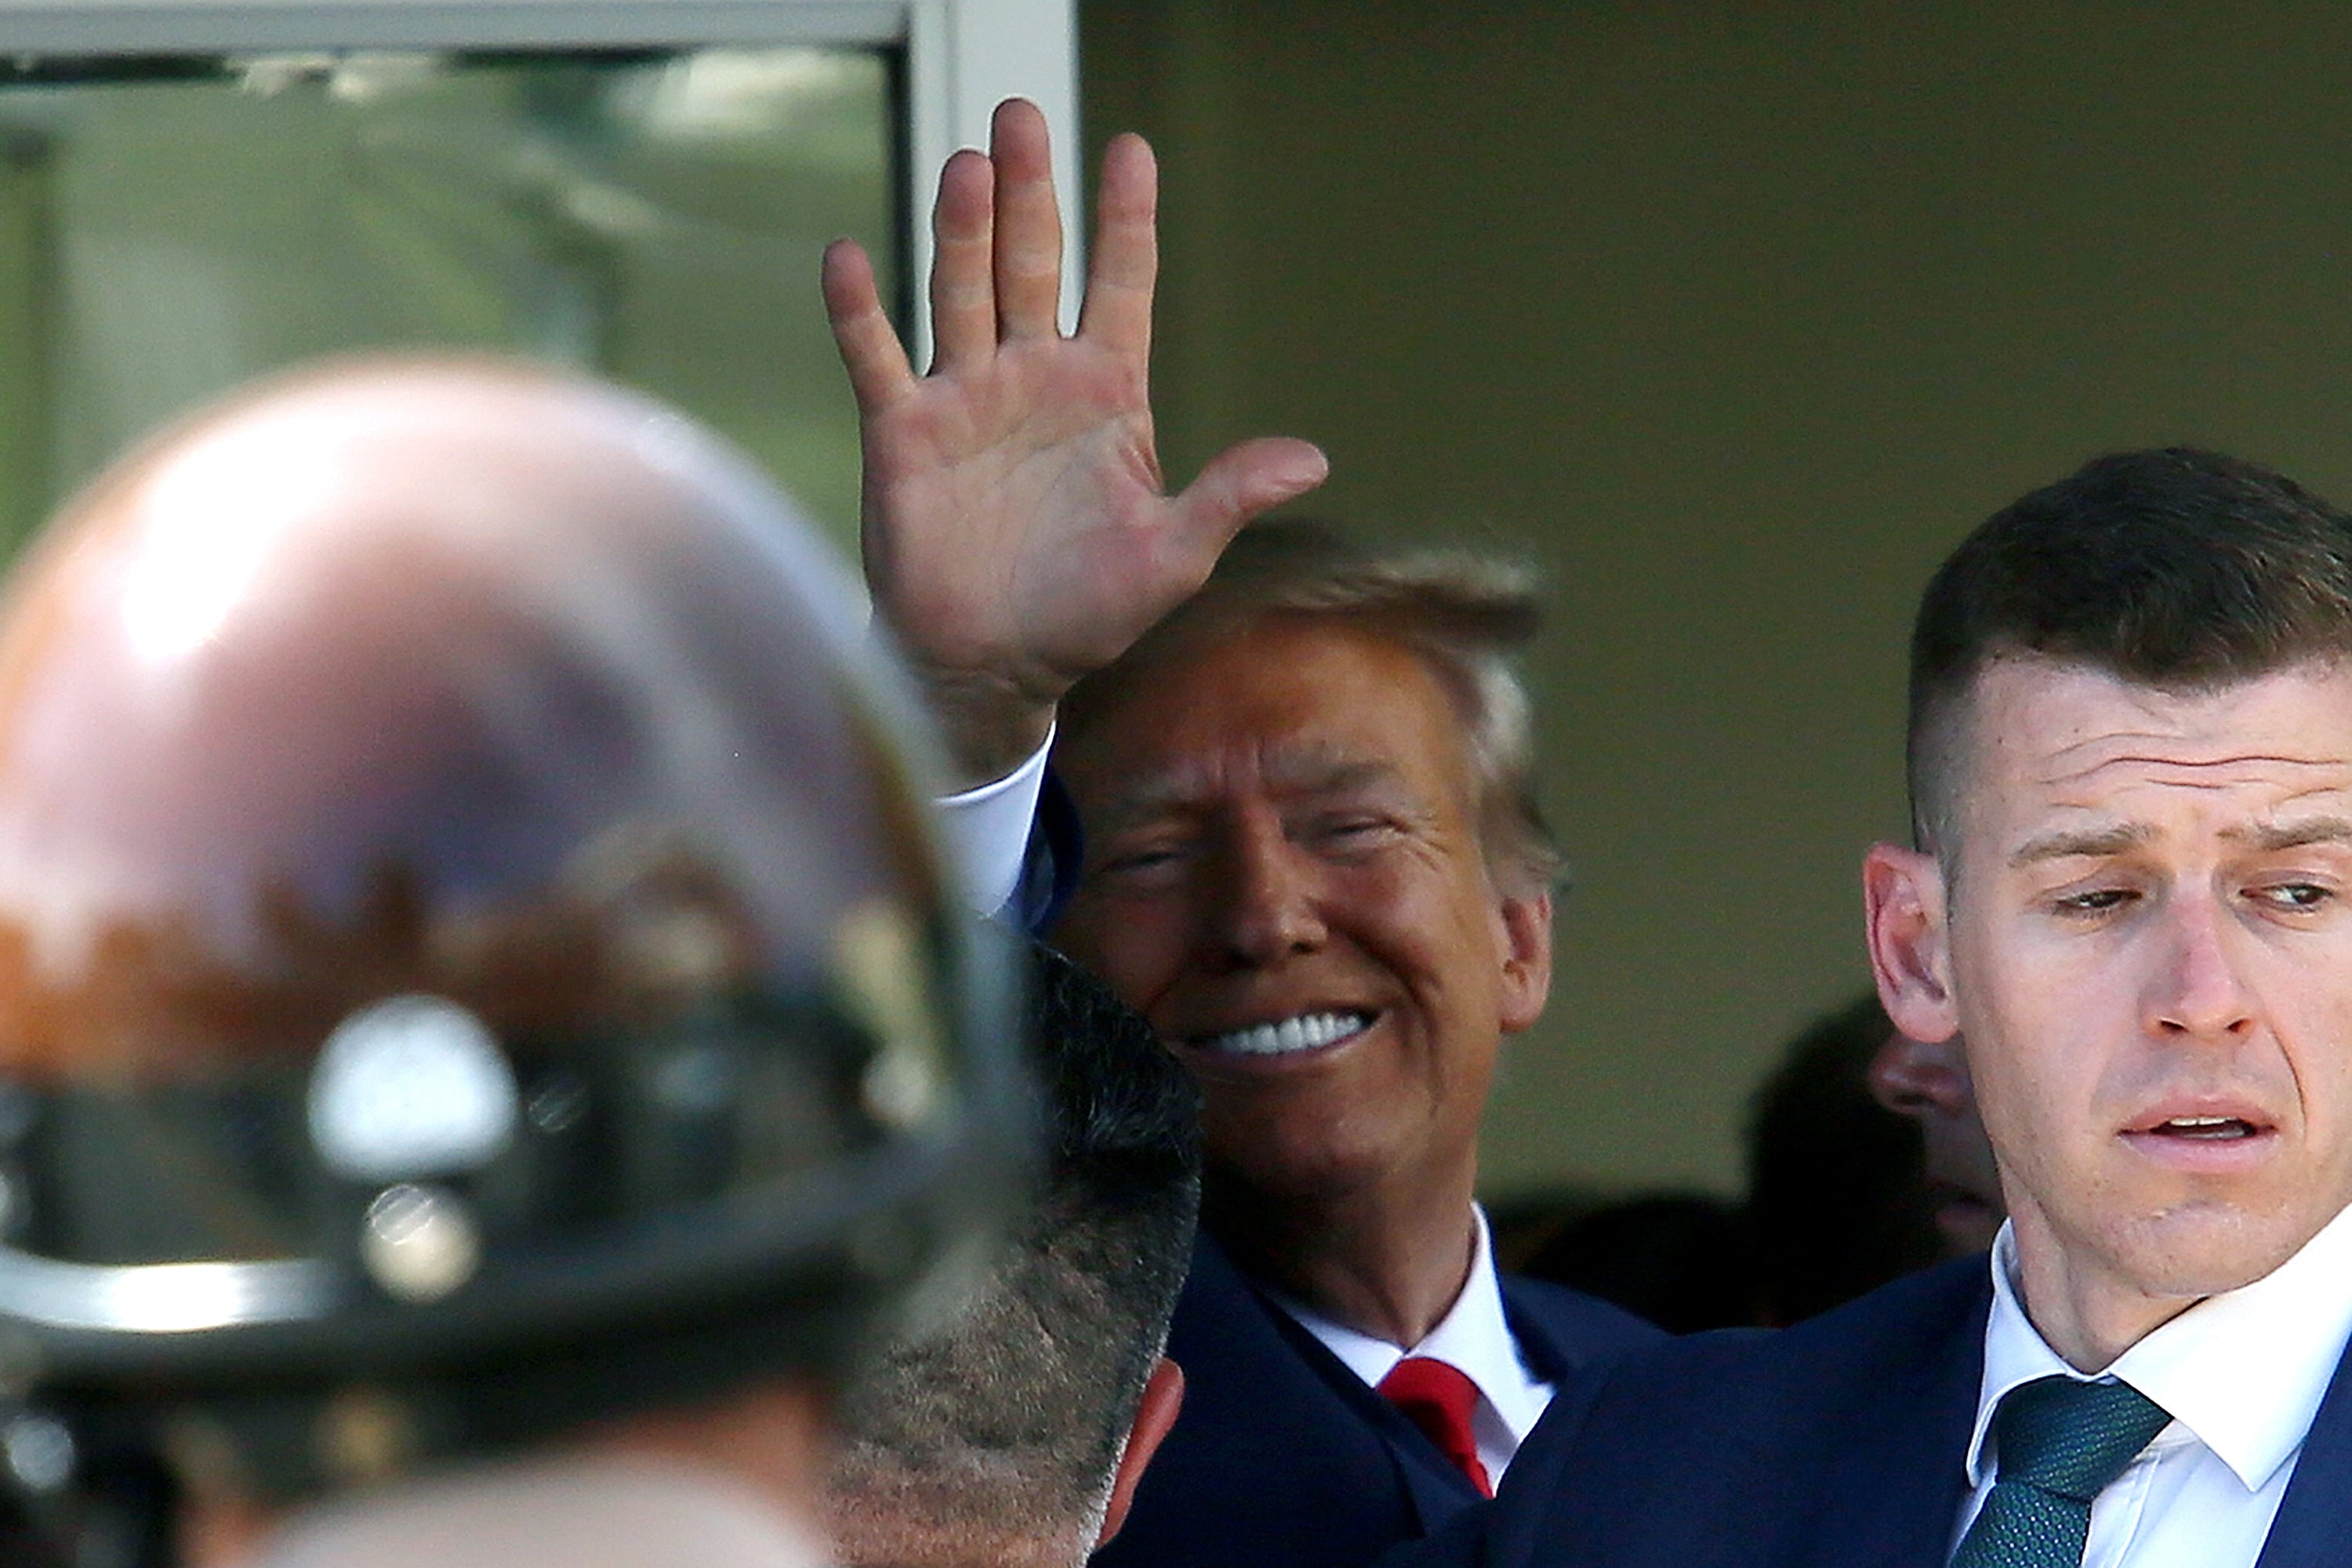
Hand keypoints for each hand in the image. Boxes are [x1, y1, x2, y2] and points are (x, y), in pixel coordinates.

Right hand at [824, 98, 1326, 785]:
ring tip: (969, 166)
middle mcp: (1034, 376)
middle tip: (1023, 116)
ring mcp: (966, 397)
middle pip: (1033, 263)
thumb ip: (1229, 495)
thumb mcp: (1173, 556)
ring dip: (962, 231)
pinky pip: (877, 358)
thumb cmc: (1087, 614)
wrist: (993, 667)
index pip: (1120, 284)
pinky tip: (850, 256)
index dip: (1126, 220)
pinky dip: (860, 311)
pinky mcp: (904, 432)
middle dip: (1031, 192)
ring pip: (962, 291)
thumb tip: (1313, 458)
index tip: (1131, 149)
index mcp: (1106, 392)